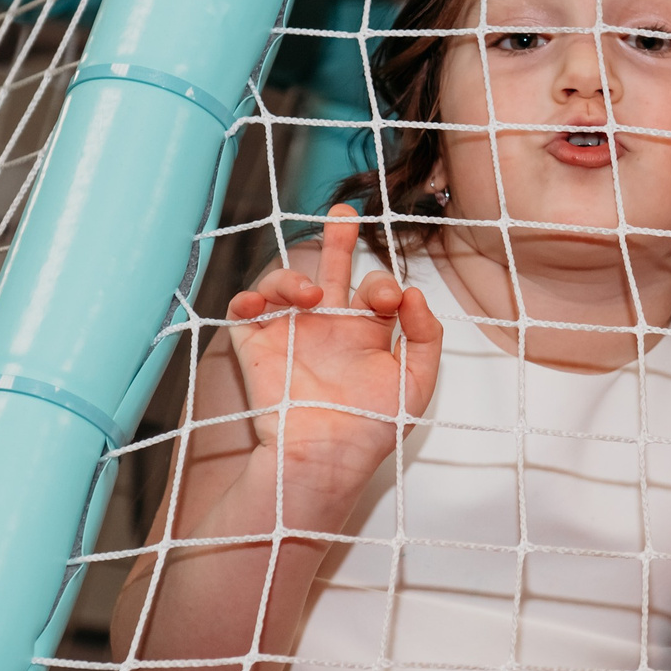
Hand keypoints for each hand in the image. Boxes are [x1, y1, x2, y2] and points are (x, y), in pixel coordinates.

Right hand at [226, 205, 442, 511]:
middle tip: (345, 213)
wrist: (324, 457)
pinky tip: (261, 302)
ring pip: (287, 283)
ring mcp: (291, 333)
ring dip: (294, 276)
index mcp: (366, 334)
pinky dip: (247, 297)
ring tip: (308, 293)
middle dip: (338, 239)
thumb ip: (427, 337)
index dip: (382, 284)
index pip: (374, 289)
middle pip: (331, 268)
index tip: (385, 300)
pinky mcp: (257, 345)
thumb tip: (414, 293)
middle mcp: (329, 327)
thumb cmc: (372, 428)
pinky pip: (244, 310)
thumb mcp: (416, 383)